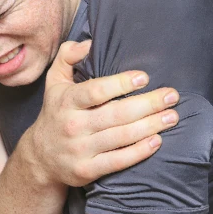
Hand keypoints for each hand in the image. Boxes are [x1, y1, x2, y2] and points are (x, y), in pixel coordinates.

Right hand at [23, 40, 179, 186]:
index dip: (121, 84)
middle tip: (172, 96)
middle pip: (116, 114)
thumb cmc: (56, 112)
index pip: (96, 91)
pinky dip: (140, 152)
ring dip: (151, 126)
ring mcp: (80, 149)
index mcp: (67, 101)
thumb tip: (90, 43)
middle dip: (148, 104)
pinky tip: (157, 141)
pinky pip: (118, 161)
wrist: (40, 157)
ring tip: (172, 116)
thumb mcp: (54, 81)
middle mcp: (72, 125)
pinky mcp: (87, 170)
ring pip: (121, 137)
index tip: (145, 77)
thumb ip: (68, 56)